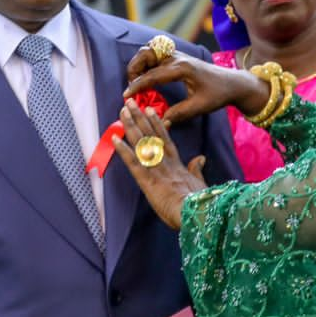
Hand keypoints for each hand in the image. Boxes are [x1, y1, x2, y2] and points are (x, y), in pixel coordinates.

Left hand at [111, 101, 205, 228]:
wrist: (196, 213)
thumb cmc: (199, 203)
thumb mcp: (200, 183)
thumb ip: (197, 169)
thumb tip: (201, 158)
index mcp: (177, 164)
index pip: (165, 139)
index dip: (156, 124)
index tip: (149, 110)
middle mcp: (165, 162)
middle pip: (150, 135)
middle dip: (140, 117)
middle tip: (131, 103)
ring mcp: (155, 169)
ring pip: (141, 143)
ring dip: (130, 126)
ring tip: (123, 111)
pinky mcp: (147, 180)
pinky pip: (133, 162)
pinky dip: (123, 150)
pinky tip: (115, 138)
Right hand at [124, 47, 269, 124]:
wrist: (233, 82)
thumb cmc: (218, 94)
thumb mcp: (200, 107)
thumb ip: (179, 114)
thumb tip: (160, 121)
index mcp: (182, 68)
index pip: (152, 75)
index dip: (137, 85)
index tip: (126, 95)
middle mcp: (177, 58)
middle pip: (147, 53)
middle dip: (134, 67)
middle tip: (132, 85)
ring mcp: (177, 55)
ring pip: (150, 50)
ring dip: (139, 62)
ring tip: (137, 80)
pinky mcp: (178, 57)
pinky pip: (156, 53)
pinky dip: (147, 62)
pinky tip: (147, 76)